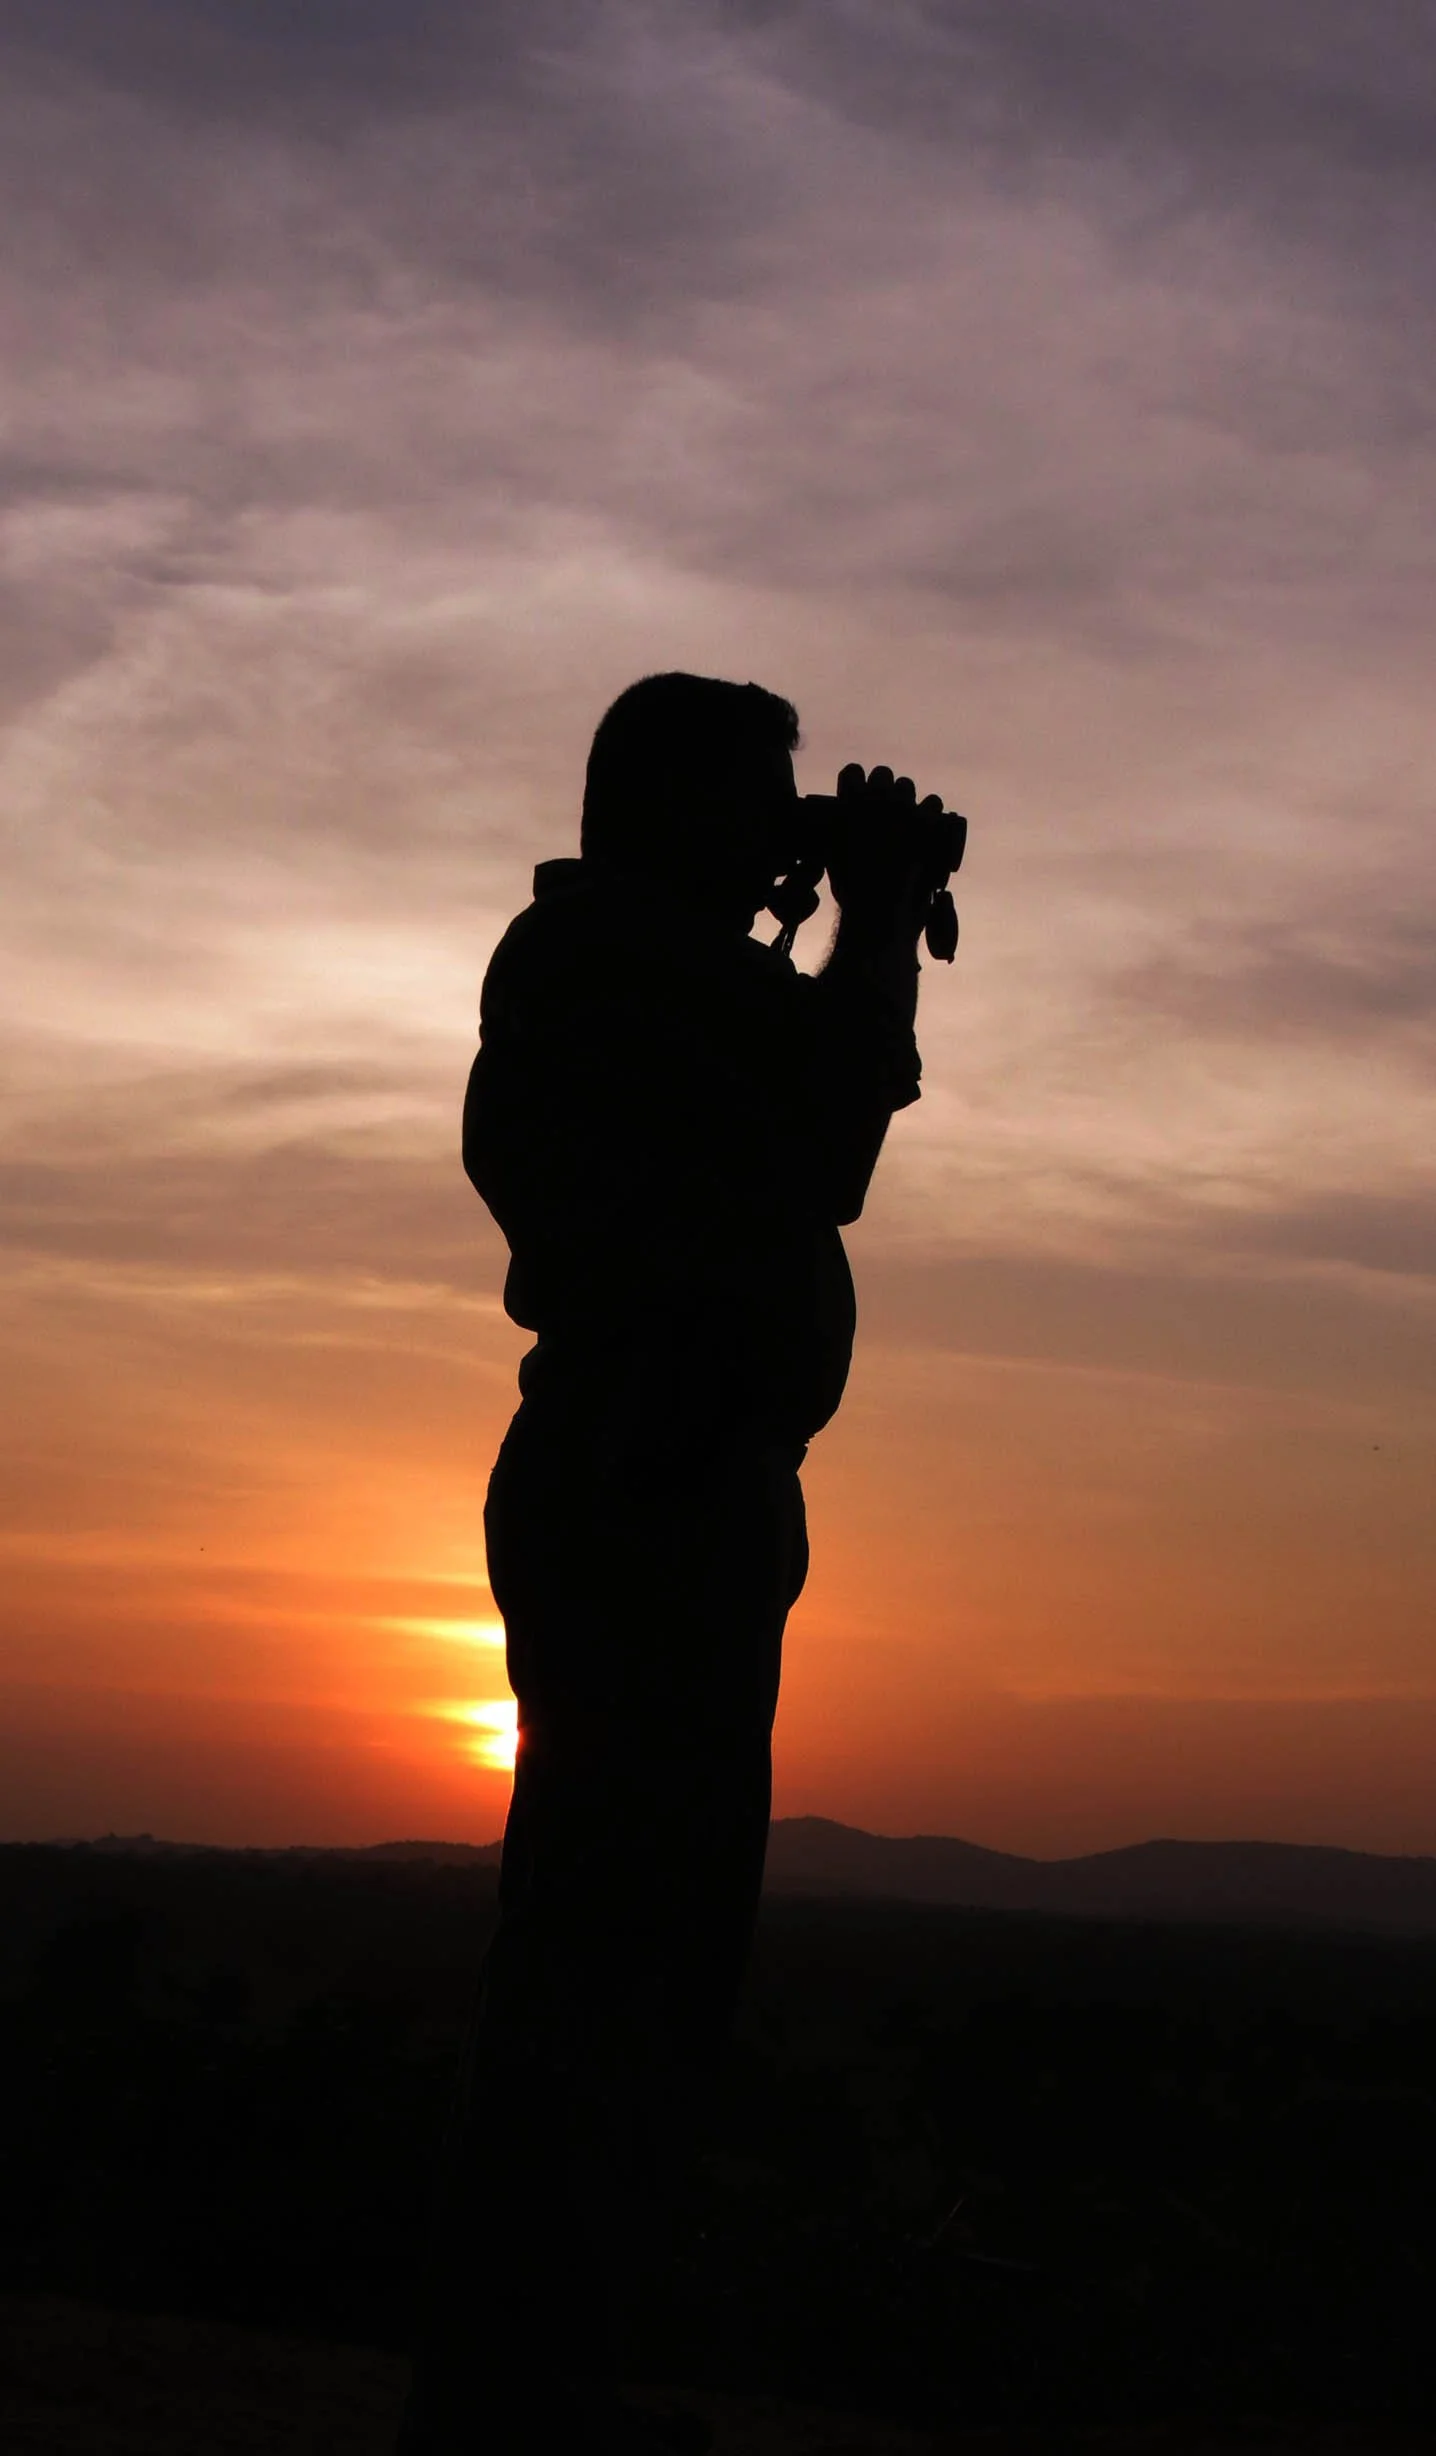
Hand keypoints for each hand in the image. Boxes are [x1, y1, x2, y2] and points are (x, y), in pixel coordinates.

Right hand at [825, 765, 948, 940]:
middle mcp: (878, 796)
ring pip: (907, 785)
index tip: (857, 793)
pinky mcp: (928, 820)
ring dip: (905, 798)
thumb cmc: (852, 886)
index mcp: (851, 801)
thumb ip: (831, 840)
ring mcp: (905, 806)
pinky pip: (933, 802)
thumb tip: (830, 835)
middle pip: (883, 773)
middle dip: (883, 788)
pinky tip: (929, 822)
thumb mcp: (831, 858)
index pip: (852, 771)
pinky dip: (931, 812)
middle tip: (883, 809)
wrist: (881, 904)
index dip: (855, 782)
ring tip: (905, 817)